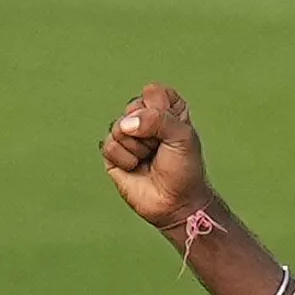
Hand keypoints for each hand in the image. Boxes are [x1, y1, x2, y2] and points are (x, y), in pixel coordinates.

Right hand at [100, 84, 215, 228]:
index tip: (174, 129)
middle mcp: (145, 120)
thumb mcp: (182, 136)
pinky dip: (126, 159)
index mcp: (166, 110)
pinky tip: (136, 167)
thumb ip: (158, 119)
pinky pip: (109, 145)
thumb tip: (126, 124)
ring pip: (119, 126)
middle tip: (160, 147)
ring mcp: (127, 136)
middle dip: (148, 131)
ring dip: (137, 147)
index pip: (153, 92)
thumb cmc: (185, 169)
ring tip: (149, 158)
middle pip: (133, 107)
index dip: (161, 110)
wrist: (176, 202)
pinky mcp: (113, 154)